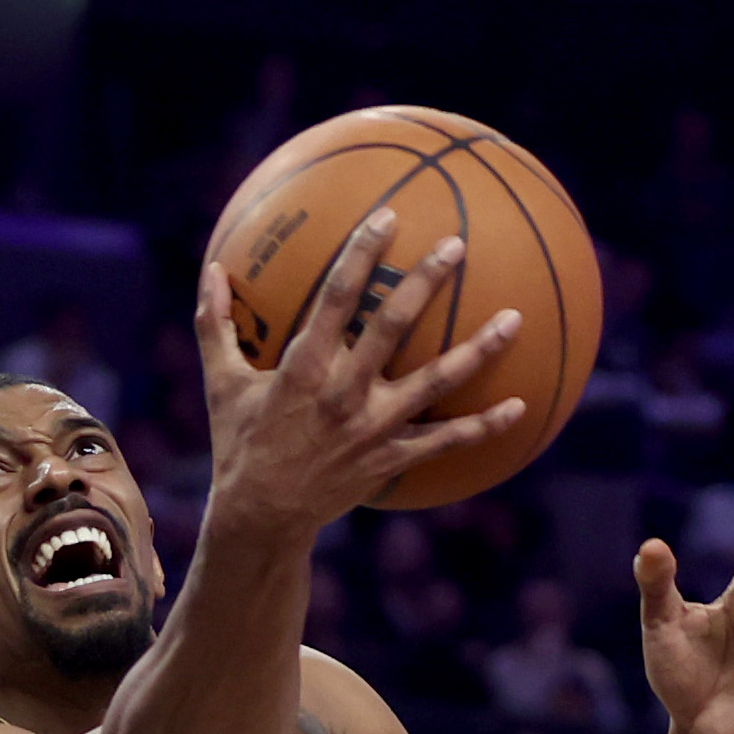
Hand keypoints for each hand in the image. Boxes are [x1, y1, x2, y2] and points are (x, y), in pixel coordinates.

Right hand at [198, 207, 529, 536]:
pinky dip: (484, 426)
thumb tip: (212, 269)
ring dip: (478, 350)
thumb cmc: (240, 442)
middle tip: (457, 244)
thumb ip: (216, 324)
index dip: (361, 254)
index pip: (336, 298)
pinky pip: (446, 441)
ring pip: (435, 382)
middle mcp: (344, 393)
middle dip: (425, 281)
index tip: (388, 216)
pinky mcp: (391, 458)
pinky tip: (520, 406)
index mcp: (304, 366)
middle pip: (393, 327)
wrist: (261, 517)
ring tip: (514, 320)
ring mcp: (373, 428)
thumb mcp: (221, 382)